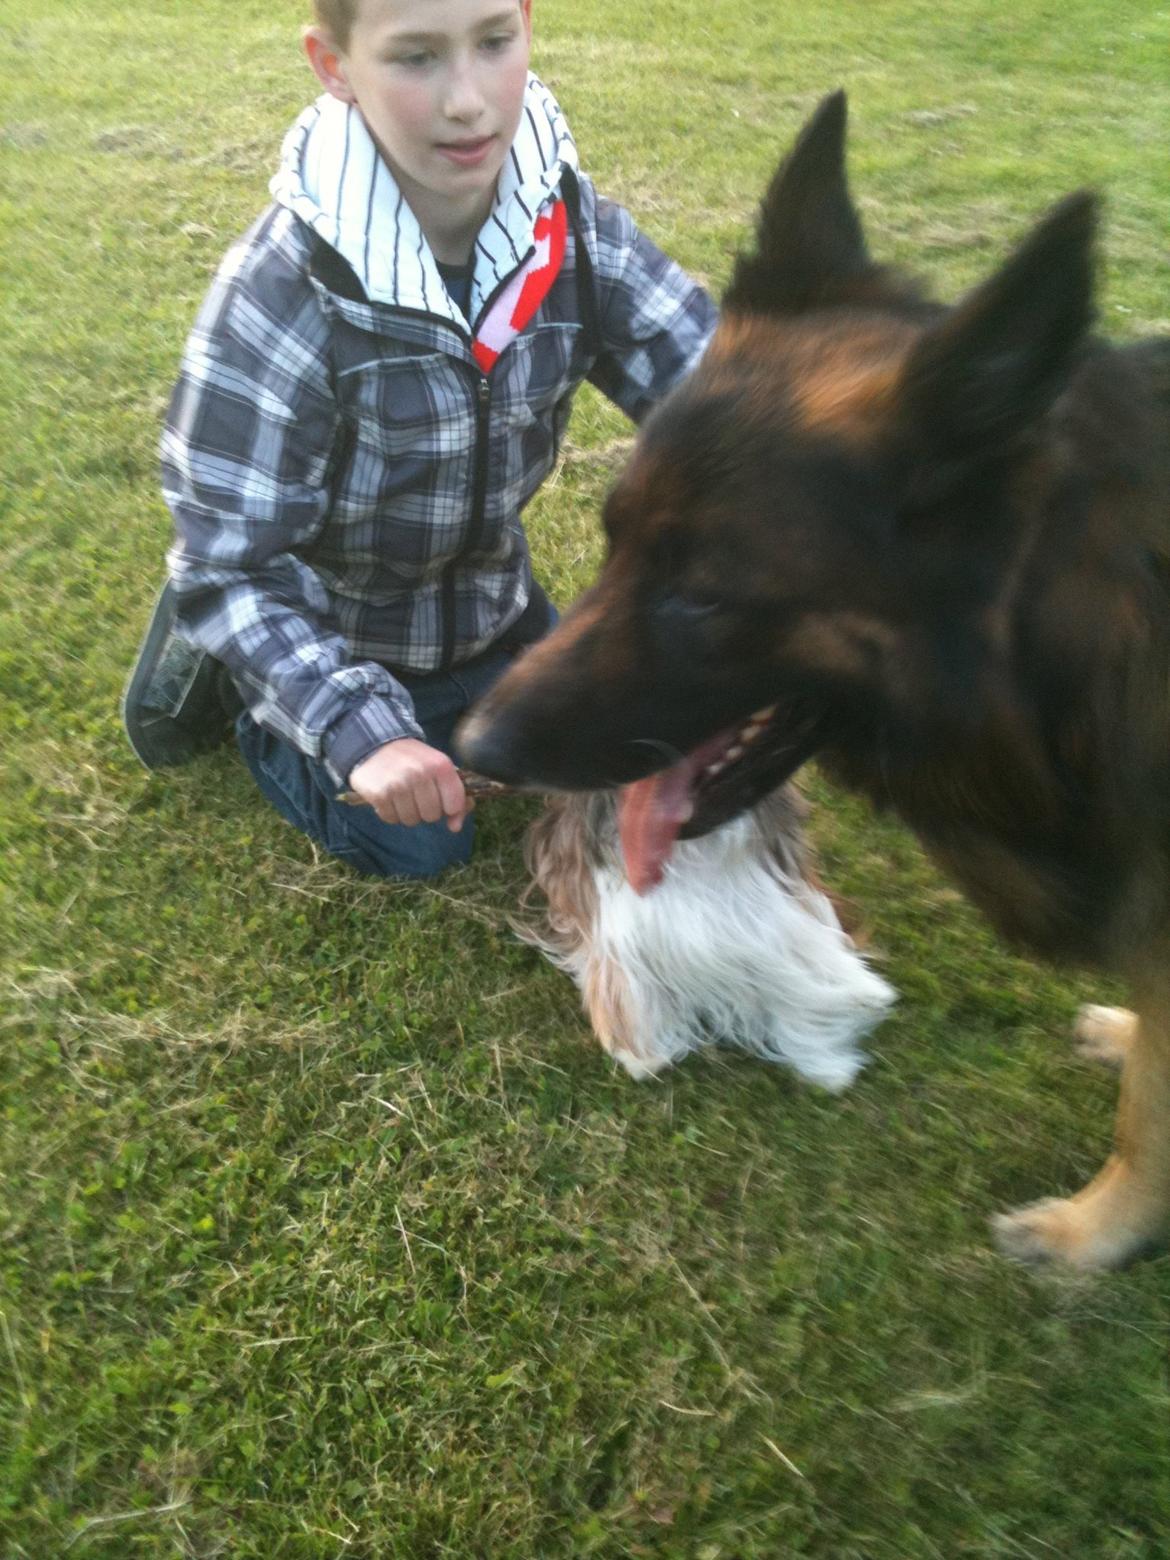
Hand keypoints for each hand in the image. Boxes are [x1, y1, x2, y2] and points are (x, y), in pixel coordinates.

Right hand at [348, 739, 470, 831]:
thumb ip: (454, 795)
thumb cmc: (412, 760)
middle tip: (416, 793)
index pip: (454, 805)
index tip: (440, 800)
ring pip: (411, 820)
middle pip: (432, 816)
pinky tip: (388, 796)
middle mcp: (420, 774)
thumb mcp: (438, 767)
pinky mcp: (379, 794)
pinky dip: (390, 812)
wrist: (375, 744)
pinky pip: (391, 819)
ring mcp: (399, 785)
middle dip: (425, 810)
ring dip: (406, 812)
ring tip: (401, 794)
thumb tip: (455, 827)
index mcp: (440, 765)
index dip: (448, 808)